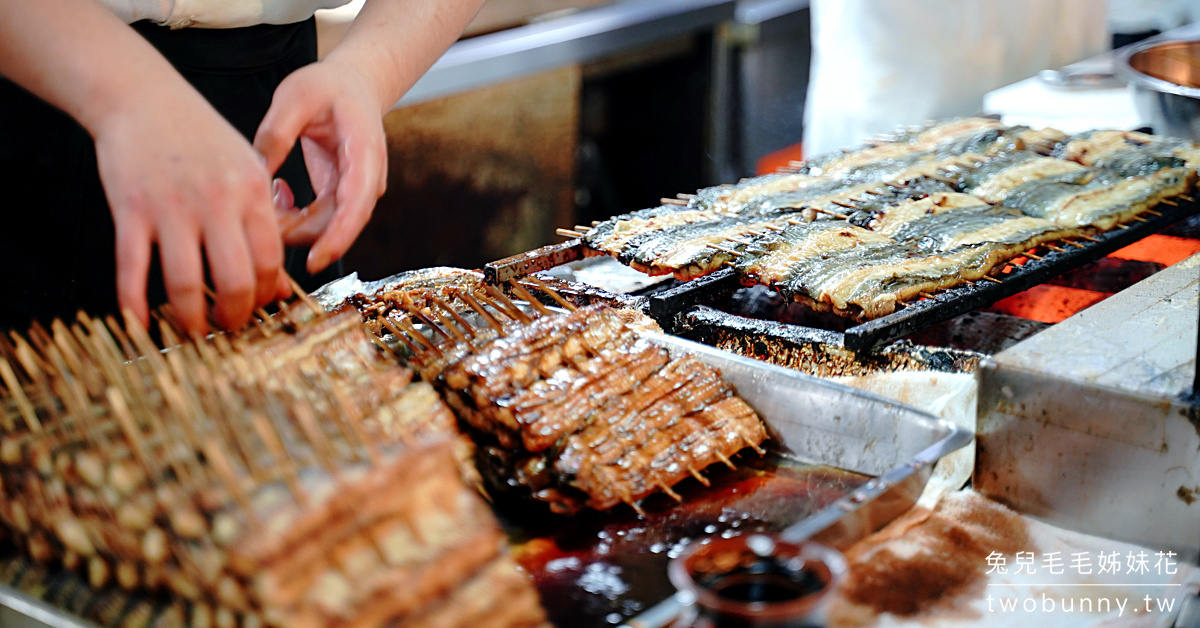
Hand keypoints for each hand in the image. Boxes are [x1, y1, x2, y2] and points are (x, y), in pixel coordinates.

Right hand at [93, 87, 285, 333]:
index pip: (271, 261)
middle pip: (236, 280)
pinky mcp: (131, 210)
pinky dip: (135, 304)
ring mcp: (172, 207)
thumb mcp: (247, 169)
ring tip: (192, 329)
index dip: (266, 295)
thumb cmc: (201, 138)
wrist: (143, 99)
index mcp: (253, 192)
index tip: (258, 307)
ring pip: (186, 284)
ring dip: (190, 319)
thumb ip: (263, 222)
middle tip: (228, 327)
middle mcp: (216, 202)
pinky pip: (133, 269)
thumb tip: (278, 284)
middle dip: (235, 316)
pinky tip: (140, 324)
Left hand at [254, 59, 387, 273]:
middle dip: (298, 233)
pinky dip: (294, 216)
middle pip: (337, 225)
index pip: (356, 206)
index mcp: (365, 153)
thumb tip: (255, 173)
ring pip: (325, 228)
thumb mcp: (296, 95)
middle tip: (259, 215)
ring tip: (268, 193)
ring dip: (291, 225)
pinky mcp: (342, 197)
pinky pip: (318, 220)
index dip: (337, 238)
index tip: (313, 261)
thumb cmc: (328, 87)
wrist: (354, 86)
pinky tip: (279, 191)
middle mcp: (367, 180)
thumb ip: (277, 131)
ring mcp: (356, 192)